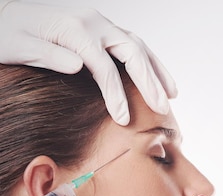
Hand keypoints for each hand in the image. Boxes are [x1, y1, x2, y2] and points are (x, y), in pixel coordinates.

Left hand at [0, 0, 177, 125]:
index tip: (123, 119)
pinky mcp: (101, 28)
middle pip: (131, 52)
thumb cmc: (7, 34)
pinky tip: (159, 78)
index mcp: (74, 29)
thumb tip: (79, 67)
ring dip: (156, 71)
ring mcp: (99, 23)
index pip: (104, 67)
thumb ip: (49, 56)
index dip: (116, 95)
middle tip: (161, 109)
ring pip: (138, 46)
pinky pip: (132, 43)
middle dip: (149, 82)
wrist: (3, 15)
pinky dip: (149, 62)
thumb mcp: (19, 47)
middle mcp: (93, 22)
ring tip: (171, 96)